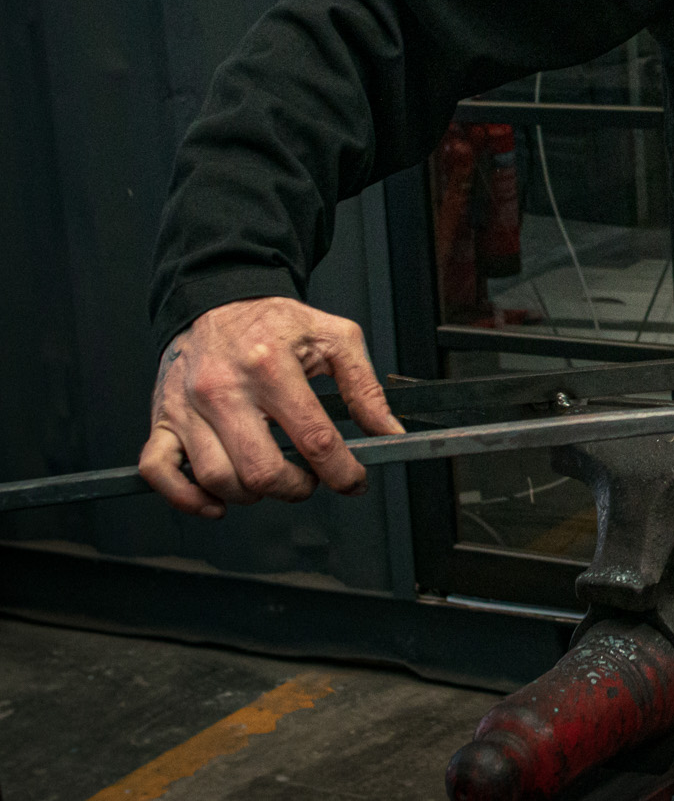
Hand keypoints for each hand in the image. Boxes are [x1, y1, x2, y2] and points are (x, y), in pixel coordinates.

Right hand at [138, 296, 404, 517]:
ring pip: (216, 479)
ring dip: (252, 494)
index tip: (354, 480)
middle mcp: (224, 389)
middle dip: (297, 487)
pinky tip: (217, 499)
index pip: (315, 439)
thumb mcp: (335, 338)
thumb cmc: (276, 323)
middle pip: (262, 470)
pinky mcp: (163, 419)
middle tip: (309, 478)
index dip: (342, 471)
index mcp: (271, 366)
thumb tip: (389, 432)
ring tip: (272, 477)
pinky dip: (186, 499)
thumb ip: (365, 388)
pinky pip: (158, 473)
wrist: (218, 301)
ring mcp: (188, 407)